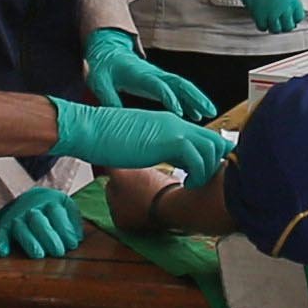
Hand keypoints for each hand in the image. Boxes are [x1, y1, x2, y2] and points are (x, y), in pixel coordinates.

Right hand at [0, 184, 90, 259]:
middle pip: (39, 221)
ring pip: (21, 228)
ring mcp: (17, 216)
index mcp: (50, 201)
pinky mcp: (5, 225)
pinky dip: (1, 242)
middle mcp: (32, 208)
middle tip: (58, 252)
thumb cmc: (51, 208)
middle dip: (49, 236)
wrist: (27, 196)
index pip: (57, 213)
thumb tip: (78, 238)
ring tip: (38, 255)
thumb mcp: (65, 205)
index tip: (72, 244)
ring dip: (29, 241)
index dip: (65, 229)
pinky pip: (1, 233)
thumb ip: (73, 219)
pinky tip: (3, 253)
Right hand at [46, 97, 234, 178]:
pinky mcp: (171, 141)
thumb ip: (160, 148)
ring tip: (192, 183)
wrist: (91, 128)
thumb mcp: (142, 143)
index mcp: (170, 123)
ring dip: (207, 170)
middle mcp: (177, 124)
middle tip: (200, 180)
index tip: (201, 174)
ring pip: (213, 149)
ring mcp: (175, 130)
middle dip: (215, 163)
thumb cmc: (107, 138)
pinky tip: (185, 183)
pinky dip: (197, 175)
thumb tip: (173, 161)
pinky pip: (199, 159)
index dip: (209, 157)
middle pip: (216, 140)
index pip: (204, 137)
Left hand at [82, 29, 214, 119]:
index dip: (169, 97)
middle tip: (208, 111)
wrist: (108, 52)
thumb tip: (115, 119)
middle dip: (195, 97)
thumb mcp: (98, 82)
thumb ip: (108, 98)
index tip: (179, 111)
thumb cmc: (103, 67)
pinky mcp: (159, 81)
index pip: (158, 85)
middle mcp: (153, 74)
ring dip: (197, 99)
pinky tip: (196, 114)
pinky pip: (178, 90)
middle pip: (179, 84)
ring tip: (208, 113)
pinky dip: (189, 101)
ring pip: (182, 86)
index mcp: (139, 74)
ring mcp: (158, 76)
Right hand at [217, 0, 307, 32]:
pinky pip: (262, 26)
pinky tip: (261, 20)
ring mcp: (270, 9)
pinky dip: (262, 25)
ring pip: (275, 29)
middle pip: (288, 26)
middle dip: (284, 25)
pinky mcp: (257, 11)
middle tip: (280, 22)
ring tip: (270, 23)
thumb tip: (285, 0)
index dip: (294, 18)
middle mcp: (283, 5)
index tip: (290, 18)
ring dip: (273, 27)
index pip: (298, 16)